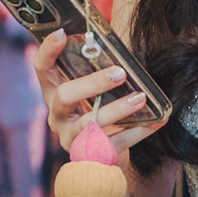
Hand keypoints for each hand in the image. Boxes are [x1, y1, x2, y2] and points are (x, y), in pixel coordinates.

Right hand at [33, 30, 164, 159]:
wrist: (102, 163)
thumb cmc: (100, 115)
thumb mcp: (94, 94)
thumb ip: (99, 73)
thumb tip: (122, 50)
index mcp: (54, 93)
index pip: (43, 68)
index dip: (48, 50)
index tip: (62, 32)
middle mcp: (57, 116)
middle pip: (65, 95)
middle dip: (92, 83)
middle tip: (119, 73)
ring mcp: (70, 138)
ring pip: (90, 122)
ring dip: (117, 109)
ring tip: (140, 98)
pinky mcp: (88, 157)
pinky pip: (113, 144)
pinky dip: (136, 132)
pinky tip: (154, 121)